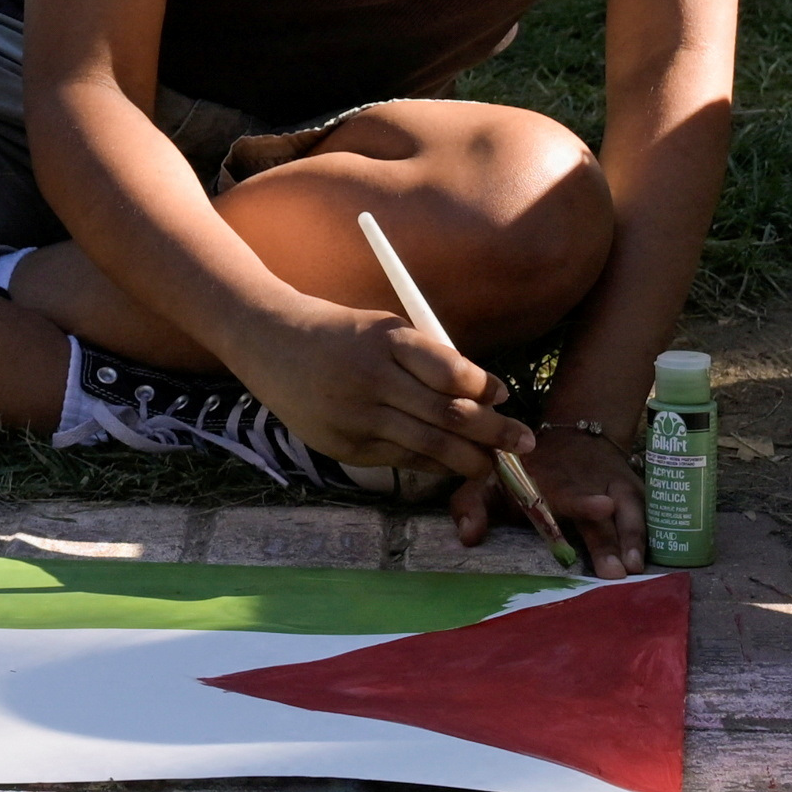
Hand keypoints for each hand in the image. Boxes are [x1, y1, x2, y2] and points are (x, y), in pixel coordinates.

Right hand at [227, 301, 529, 501]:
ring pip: (428, 444)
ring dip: (468, 458)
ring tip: (494, 464)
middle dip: (493, 432)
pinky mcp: (343, 444)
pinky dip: (432, 463)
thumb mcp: (382, 327)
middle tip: (523, 442)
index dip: (485, 388)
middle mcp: (372, 378)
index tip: (504, 396)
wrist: (268, 341)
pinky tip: (450, 464)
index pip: (451, 371)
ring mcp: (356, 415)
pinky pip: (400, 459)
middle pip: (447, 413)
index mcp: (387, 339)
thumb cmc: (338, 333)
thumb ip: (428, 358)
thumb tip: (484, 393)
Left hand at [462, 413, 646, 574]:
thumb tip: (468, 537)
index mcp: (552, 484)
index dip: (585, 503)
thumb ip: (472, 505)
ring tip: (637, 567)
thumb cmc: (526, 470)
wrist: (577, 435)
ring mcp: (617, 488)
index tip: (602, 507)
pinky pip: (650, 513)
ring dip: (635, 539)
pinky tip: (655, 556)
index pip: (568, 494)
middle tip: (618, 571)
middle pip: (602, 515)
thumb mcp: (490, 479)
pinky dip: (653, 532)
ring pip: (630, 513)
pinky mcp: (637, 493)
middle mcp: (589, 485)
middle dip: (610, 541)